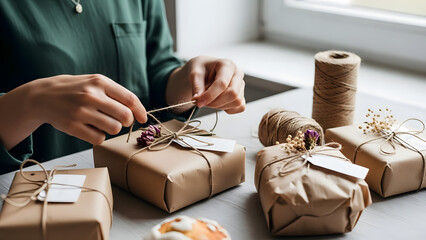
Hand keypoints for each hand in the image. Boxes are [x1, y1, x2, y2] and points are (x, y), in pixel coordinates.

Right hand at [0, 74, 146, 148]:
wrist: (42, 96)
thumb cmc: (75, 90)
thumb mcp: (94, 83)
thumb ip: (115, 93)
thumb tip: (137, 111)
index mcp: (100, 82)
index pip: (129, 99)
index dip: (140, 111)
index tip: (142, 119)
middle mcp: (91, 95)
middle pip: (125, 116)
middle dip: (127, 121)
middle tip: (121, 121)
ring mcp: (81, 111)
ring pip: (114, 128)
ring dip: (113, 129)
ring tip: (102, 123)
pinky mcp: (73, 126)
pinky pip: (99, 139)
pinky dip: (99, 136)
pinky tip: (91, 129)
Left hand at [166, 56, 245, 113]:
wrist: (205, 71)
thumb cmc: (202, 69)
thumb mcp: (194, 73)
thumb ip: (196, 86)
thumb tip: (197, 99)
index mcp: (227, 65)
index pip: (222, 83)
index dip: (210, 95)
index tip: (198, 102)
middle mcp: (237, 74)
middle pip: (233, 93)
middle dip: (215, 102)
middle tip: (202, 102)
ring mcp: (241, 85)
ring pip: (236, 102)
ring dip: (220, 106)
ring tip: (209, 100)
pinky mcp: (242, 95)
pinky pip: (240, 107)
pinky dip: (228, 109)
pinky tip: (218, 103)